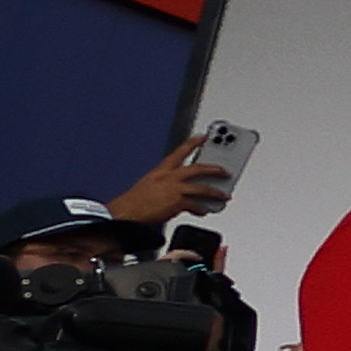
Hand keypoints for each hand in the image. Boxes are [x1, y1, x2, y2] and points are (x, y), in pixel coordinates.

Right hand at [115, 131, 235, 227]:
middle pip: (197, 168)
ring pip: (202, 188)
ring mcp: (173, 189)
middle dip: (214, 169)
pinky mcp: (176, 202)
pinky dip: (201, 208)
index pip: (179, 152)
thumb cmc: (135, 201)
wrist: (125, 213)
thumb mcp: (150, 184)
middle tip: (225, 171)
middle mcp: (169, 177)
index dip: (192, 143)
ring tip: (224, 196)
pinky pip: (195, 205)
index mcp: (161, 171)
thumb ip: (166, 183)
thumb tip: (181, 189)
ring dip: (216, 193)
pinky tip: (204, 211)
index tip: (203, 136)